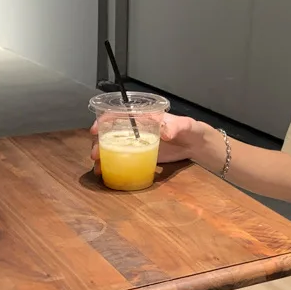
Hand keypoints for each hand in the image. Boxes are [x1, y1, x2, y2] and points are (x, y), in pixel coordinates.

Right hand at [89, 113, 205, 173]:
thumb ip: (176, 127)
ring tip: (98, 168)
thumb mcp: (184, 125)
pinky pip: (124, 160)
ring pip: (114, 148)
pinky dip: (113, 166)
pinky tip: (106, 174)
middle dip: (98, 143)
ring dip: (102, 156)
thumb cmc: (189, 129)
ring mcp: (137, 144)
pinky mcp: (141, 156)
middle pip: (111, 134)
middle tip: (95, 155)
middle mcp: (136, 130)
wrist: (196, 144)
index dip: (104, 121)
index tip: (95, 130)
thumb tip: (165, 133)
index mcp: (142, 118)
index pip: (118, 116)